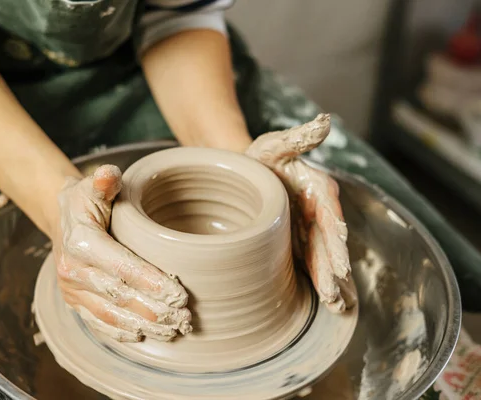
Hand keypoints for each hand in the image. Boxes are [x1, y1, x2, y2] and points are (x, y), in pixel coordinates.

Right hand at [53, 165, 191, 341]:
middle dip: (153, 310)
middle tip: (183, 317)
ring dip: (143, 325)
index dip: (150, 281)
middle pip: (119, 295)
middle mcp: (72, 269)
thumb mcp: (93, 184)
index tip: (179, 294)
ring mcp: (72, 289)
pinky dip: (121, 332)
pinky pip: (97, 322)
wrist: (62, 219)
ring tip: (172, 330)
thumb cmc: (86, 201)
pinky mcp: (74, 302)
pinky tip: (144, 336)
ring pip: (110, 314)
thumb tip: (109, 175)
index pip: (121, 266)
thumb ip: (104, 180)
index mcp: (80, 241)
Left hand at [246, 114, 356, 312]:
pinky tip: (326, 302)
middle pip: (328, 242)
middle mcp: (319, 210)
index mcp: (318, 188)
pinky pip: (310, 263)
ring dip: (330, 281)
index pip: (330, 215)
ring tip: (336, 305)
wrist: (245, 171)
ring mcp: (309, 228)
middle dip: (333, 269)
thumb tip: (325, 123)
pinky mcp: (297, 242)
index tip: (341, 261)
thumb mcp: (275, 144)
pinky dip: (318, 280)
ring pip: (323, 257)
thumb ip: (299, 137)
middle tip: (334, 293)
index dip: (336, 238)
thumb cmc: (260, 157)